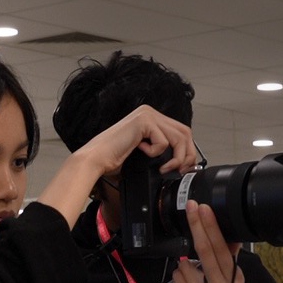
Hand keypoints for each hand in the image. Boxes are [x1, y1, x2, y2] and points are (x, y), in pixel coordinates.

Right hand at [76, 104, 196, 179]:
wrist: (95, 159)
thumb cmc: (112, 157)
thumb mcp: (144, 151)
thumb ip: (161, 148)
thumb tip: (183, 160)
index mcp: (150, 117)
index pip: (180, 131)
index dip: (187, 150)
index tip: (185, 166)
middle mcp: (150, 112)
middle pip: (185, 132)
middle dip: (187, 154)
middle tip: (181, 170)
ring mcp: (147, 115)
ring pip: (179, 137)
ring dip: (177, 157)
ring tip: (165, 168)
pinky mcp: (143, 122)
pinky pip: (163, 141)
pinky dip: (155, 153)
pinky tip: (140, 151)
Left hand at [175, 201, 242, 282]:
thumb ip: (227, 263)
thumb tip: (229, 238)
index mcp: (236, 278)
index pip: (225, 247)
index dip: (213, 227)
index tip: (205, 208)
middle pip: (209, 249)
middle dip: (200, 225)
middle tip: (193, 206)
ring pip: (188, 262)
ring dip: (185, 266)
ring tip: (192, 281)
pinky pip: (178, 275)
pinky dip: (178, 277)